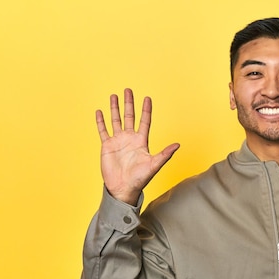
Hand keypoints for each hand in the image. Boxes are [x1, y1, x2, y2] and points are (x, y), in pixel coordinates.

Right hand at [96, 88, 179, 204]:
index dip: (146, 110)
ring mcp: (118, 141)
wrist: (123, 188)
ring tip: (114, 95)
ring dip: (115, 108)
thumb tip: (178, 145)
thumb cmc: (140, 179)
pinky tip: (100, 111)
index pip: (144, 122)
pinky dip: (101, 121)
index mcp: (141, 141)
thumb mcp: (154, 165)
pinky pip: (103, 130)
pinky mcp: (107, 146)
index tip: (147, 98)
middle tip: (128, 90)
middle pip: (129, 117)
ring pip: (115, 120)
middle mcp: (130, 139)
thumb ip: (165, 154)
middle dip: (129, 104)